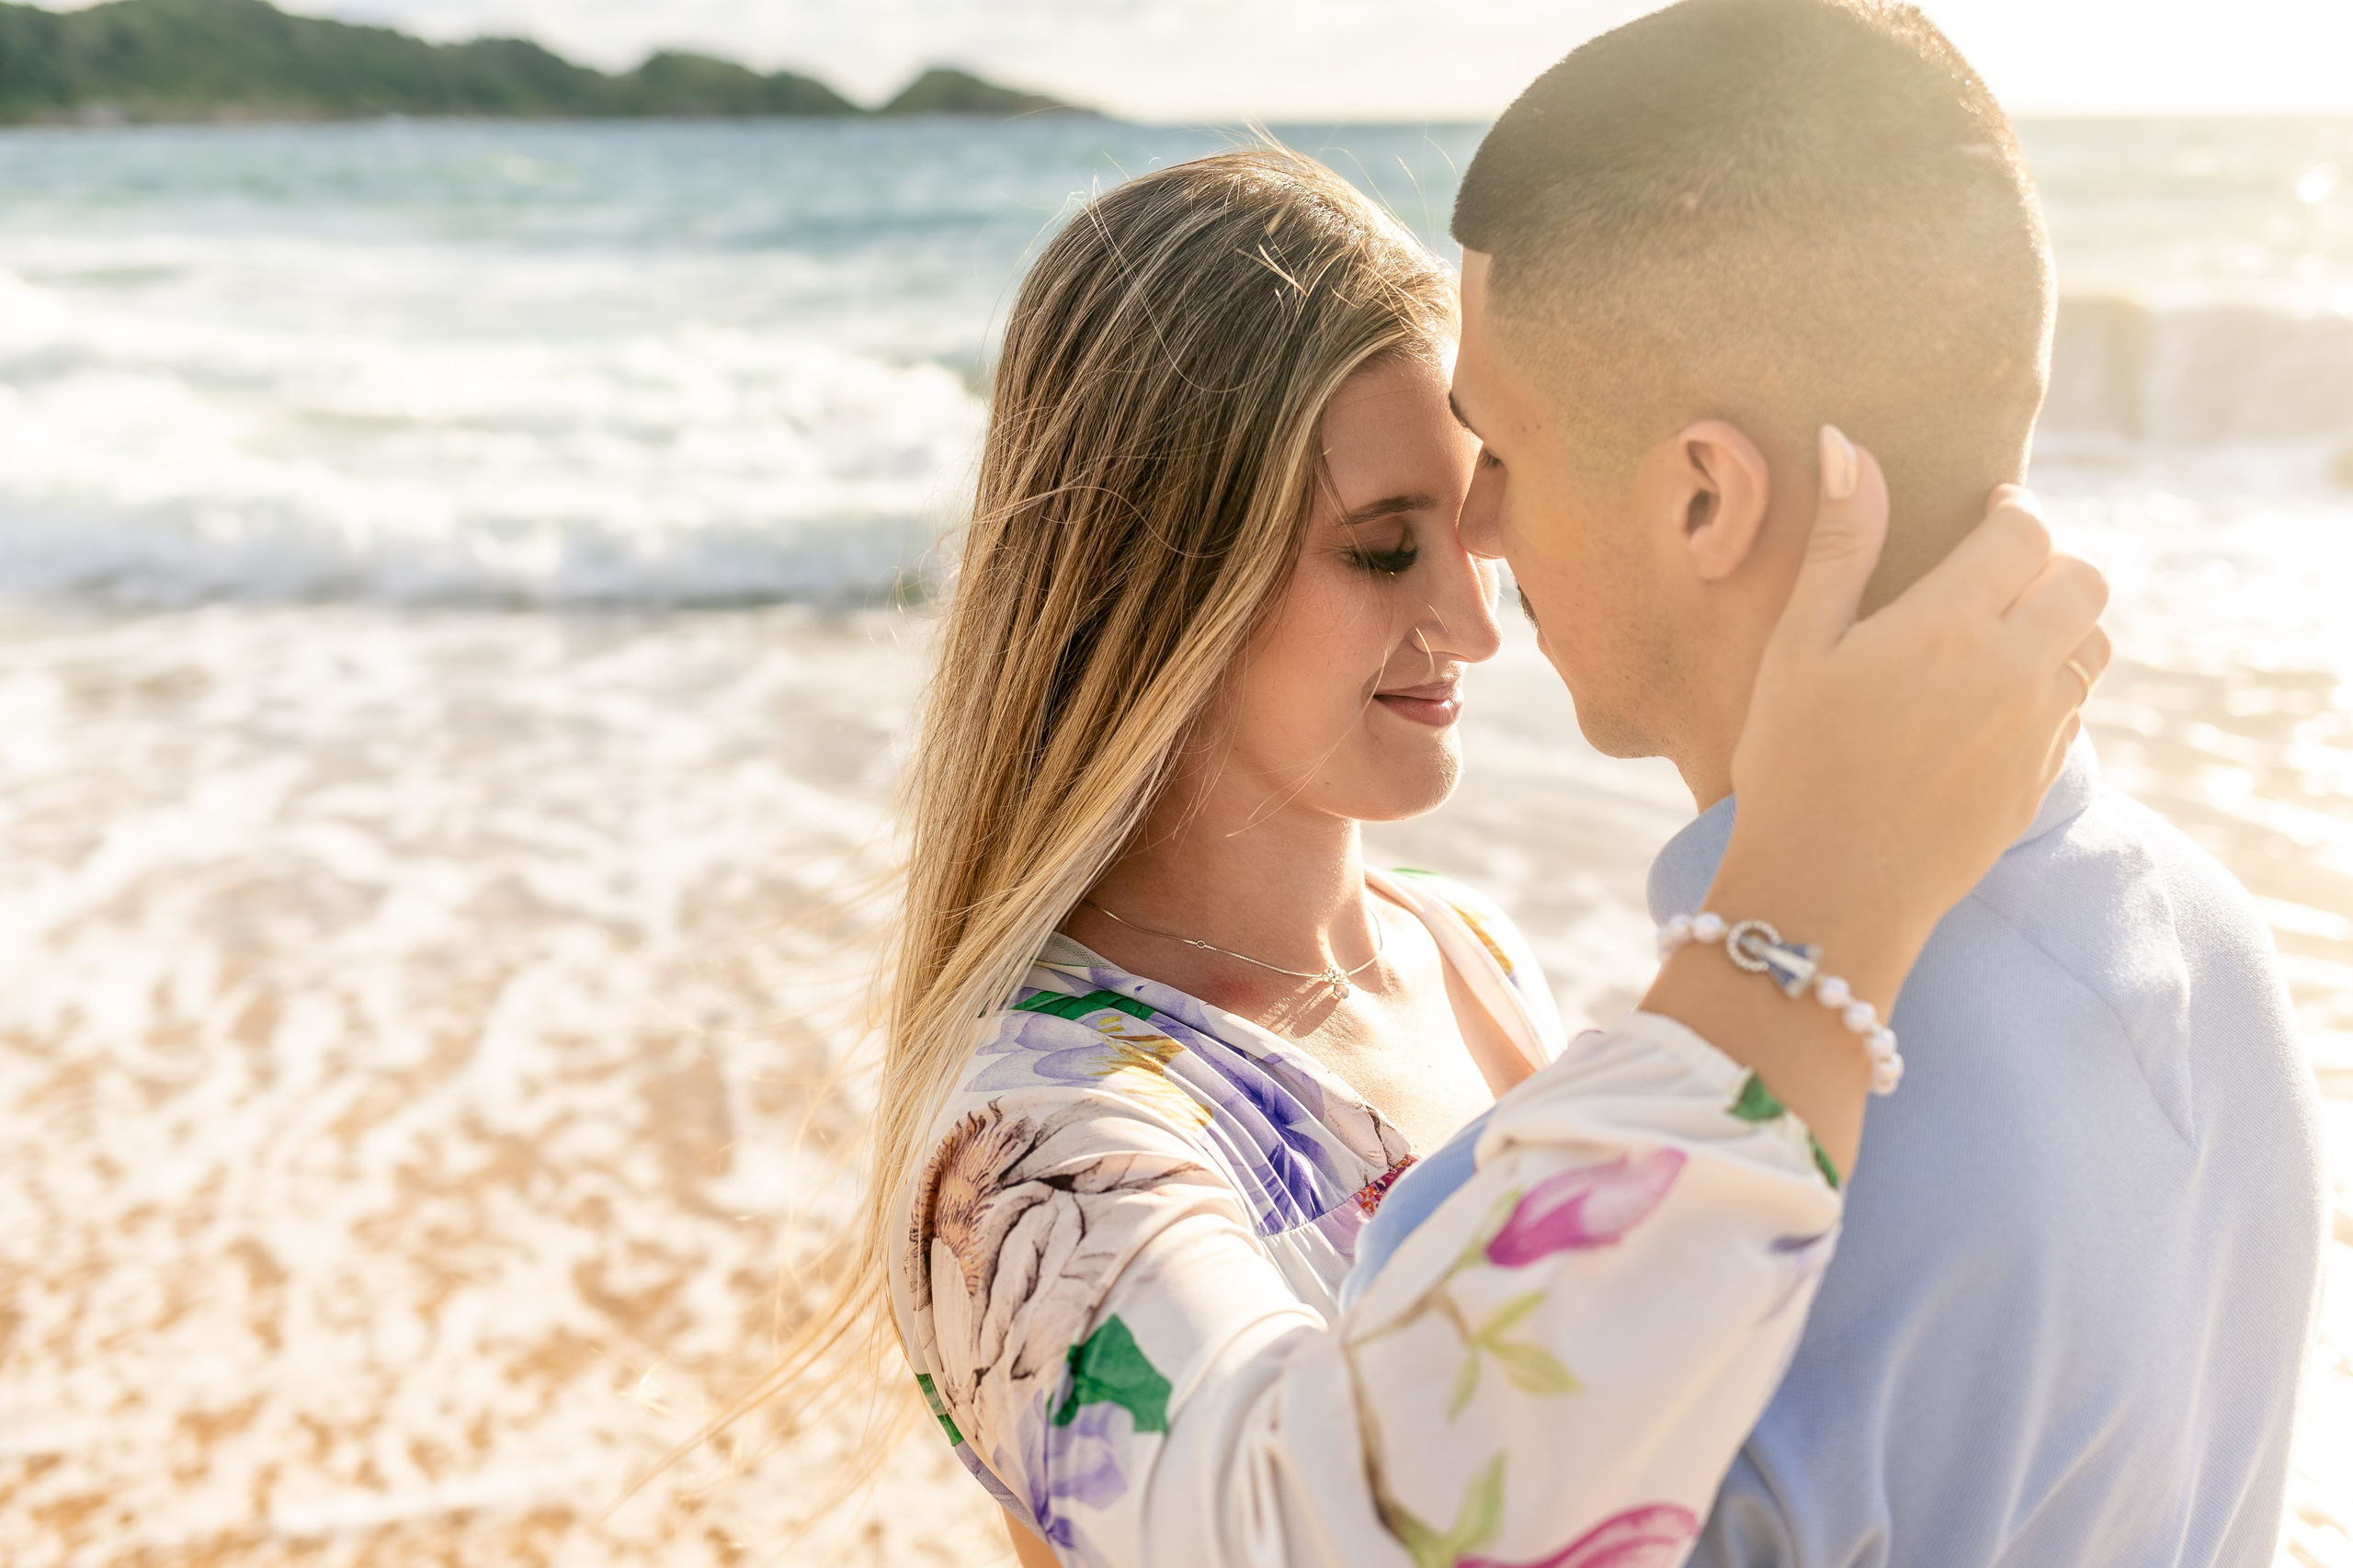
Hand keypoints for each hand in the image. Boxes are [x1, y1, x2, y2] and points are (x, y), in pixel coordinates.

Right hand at [1642, 426, 2106, 1171]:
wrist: (1829, 891)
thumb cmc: (1794, 761)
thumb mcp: (1799, 646)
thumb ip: (1838, 542)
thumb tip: (1847, 441)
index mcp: (1952, 624)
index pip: (2026, 531)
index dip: (2010, 511)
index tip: (1983, 513)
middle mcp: (2015, 669)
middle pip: (2085, 580)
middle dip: (2048, 562)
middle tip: (1995, 572)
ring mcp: (2037, 730)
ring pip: (2093, 645)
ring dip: (2060, 624)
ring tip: (1999, 634)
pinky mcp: (2040, 781)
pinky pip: (2073, 709)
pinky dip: (2049, 688)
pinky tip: (1987, 704)